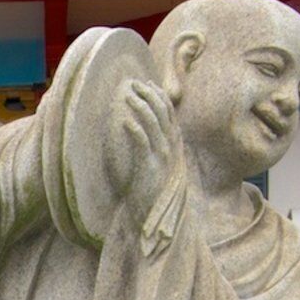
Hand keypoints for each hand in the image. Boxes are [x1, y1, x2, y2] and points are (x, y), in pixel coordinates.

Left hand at [110, 72, 176, 200]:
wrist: (156, 216)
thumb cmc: (153, 189)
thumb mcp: (159, 163)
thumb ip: (157, 145)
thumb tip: (147, 128)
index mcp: (173, 144)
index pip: (169, 113)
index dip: (159, 96)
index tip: (148, 83)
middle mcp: (170, 148)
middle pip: (163, 114)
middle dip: (149, 95)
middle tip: (134, 83)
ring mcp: (161, 157)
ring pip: (154, 124)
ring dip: (141, 107)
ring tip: (128, 95)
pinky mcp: (149, 168)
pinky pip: (143, 144)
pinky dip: (135, 130)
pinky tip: (125, 121)